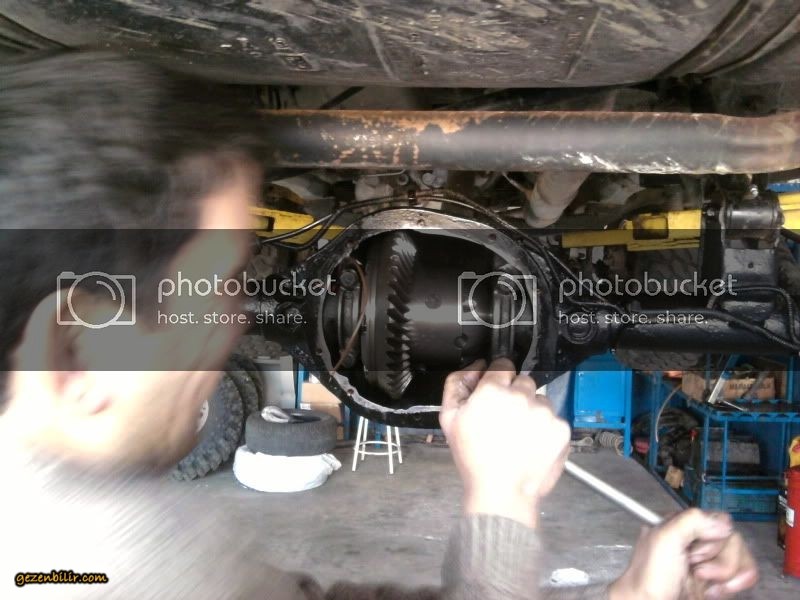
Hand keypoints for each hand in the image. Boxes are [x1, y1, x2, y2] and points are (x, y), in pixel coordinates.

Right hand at [439, 358, 570, 527]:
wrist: (501, 492)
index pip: (503, 365)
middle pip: (523, 381)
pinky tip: (532, 444)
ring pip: (540, 399)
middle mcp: (521, 396)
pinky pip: (554, 418)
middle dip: (516, 394)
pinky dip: (546, 428)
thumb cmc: (474, 459)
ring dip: (532, 411)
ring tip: (519, 435)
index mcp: (492, 390)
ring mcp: (544, 411)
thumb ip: (457, 384)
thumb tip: (477, 365)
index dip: (498, 379)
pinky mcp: (561, 428)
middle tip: (506, 419)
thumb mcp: (449, 419)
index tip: (497, 393)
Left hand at [609, 509, 757, 599]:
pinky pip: (744, 575)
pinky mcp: (719, 582)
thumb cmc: (652, 576)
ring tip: (702, 582)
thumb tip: (724, 524)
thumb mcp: (664, 538)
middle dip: (719, 559)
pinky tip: (712, 592)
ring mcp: (710, 562)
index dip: (712, 537)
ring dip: (726, 574)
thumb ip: (692, 521)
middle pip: (733, 540)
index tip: (695, 551)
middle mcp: (698, 541)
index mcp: (682, 525)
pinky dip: (734, 585)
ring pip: (742, 558)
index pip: (718, 519)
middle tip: (695, 569)